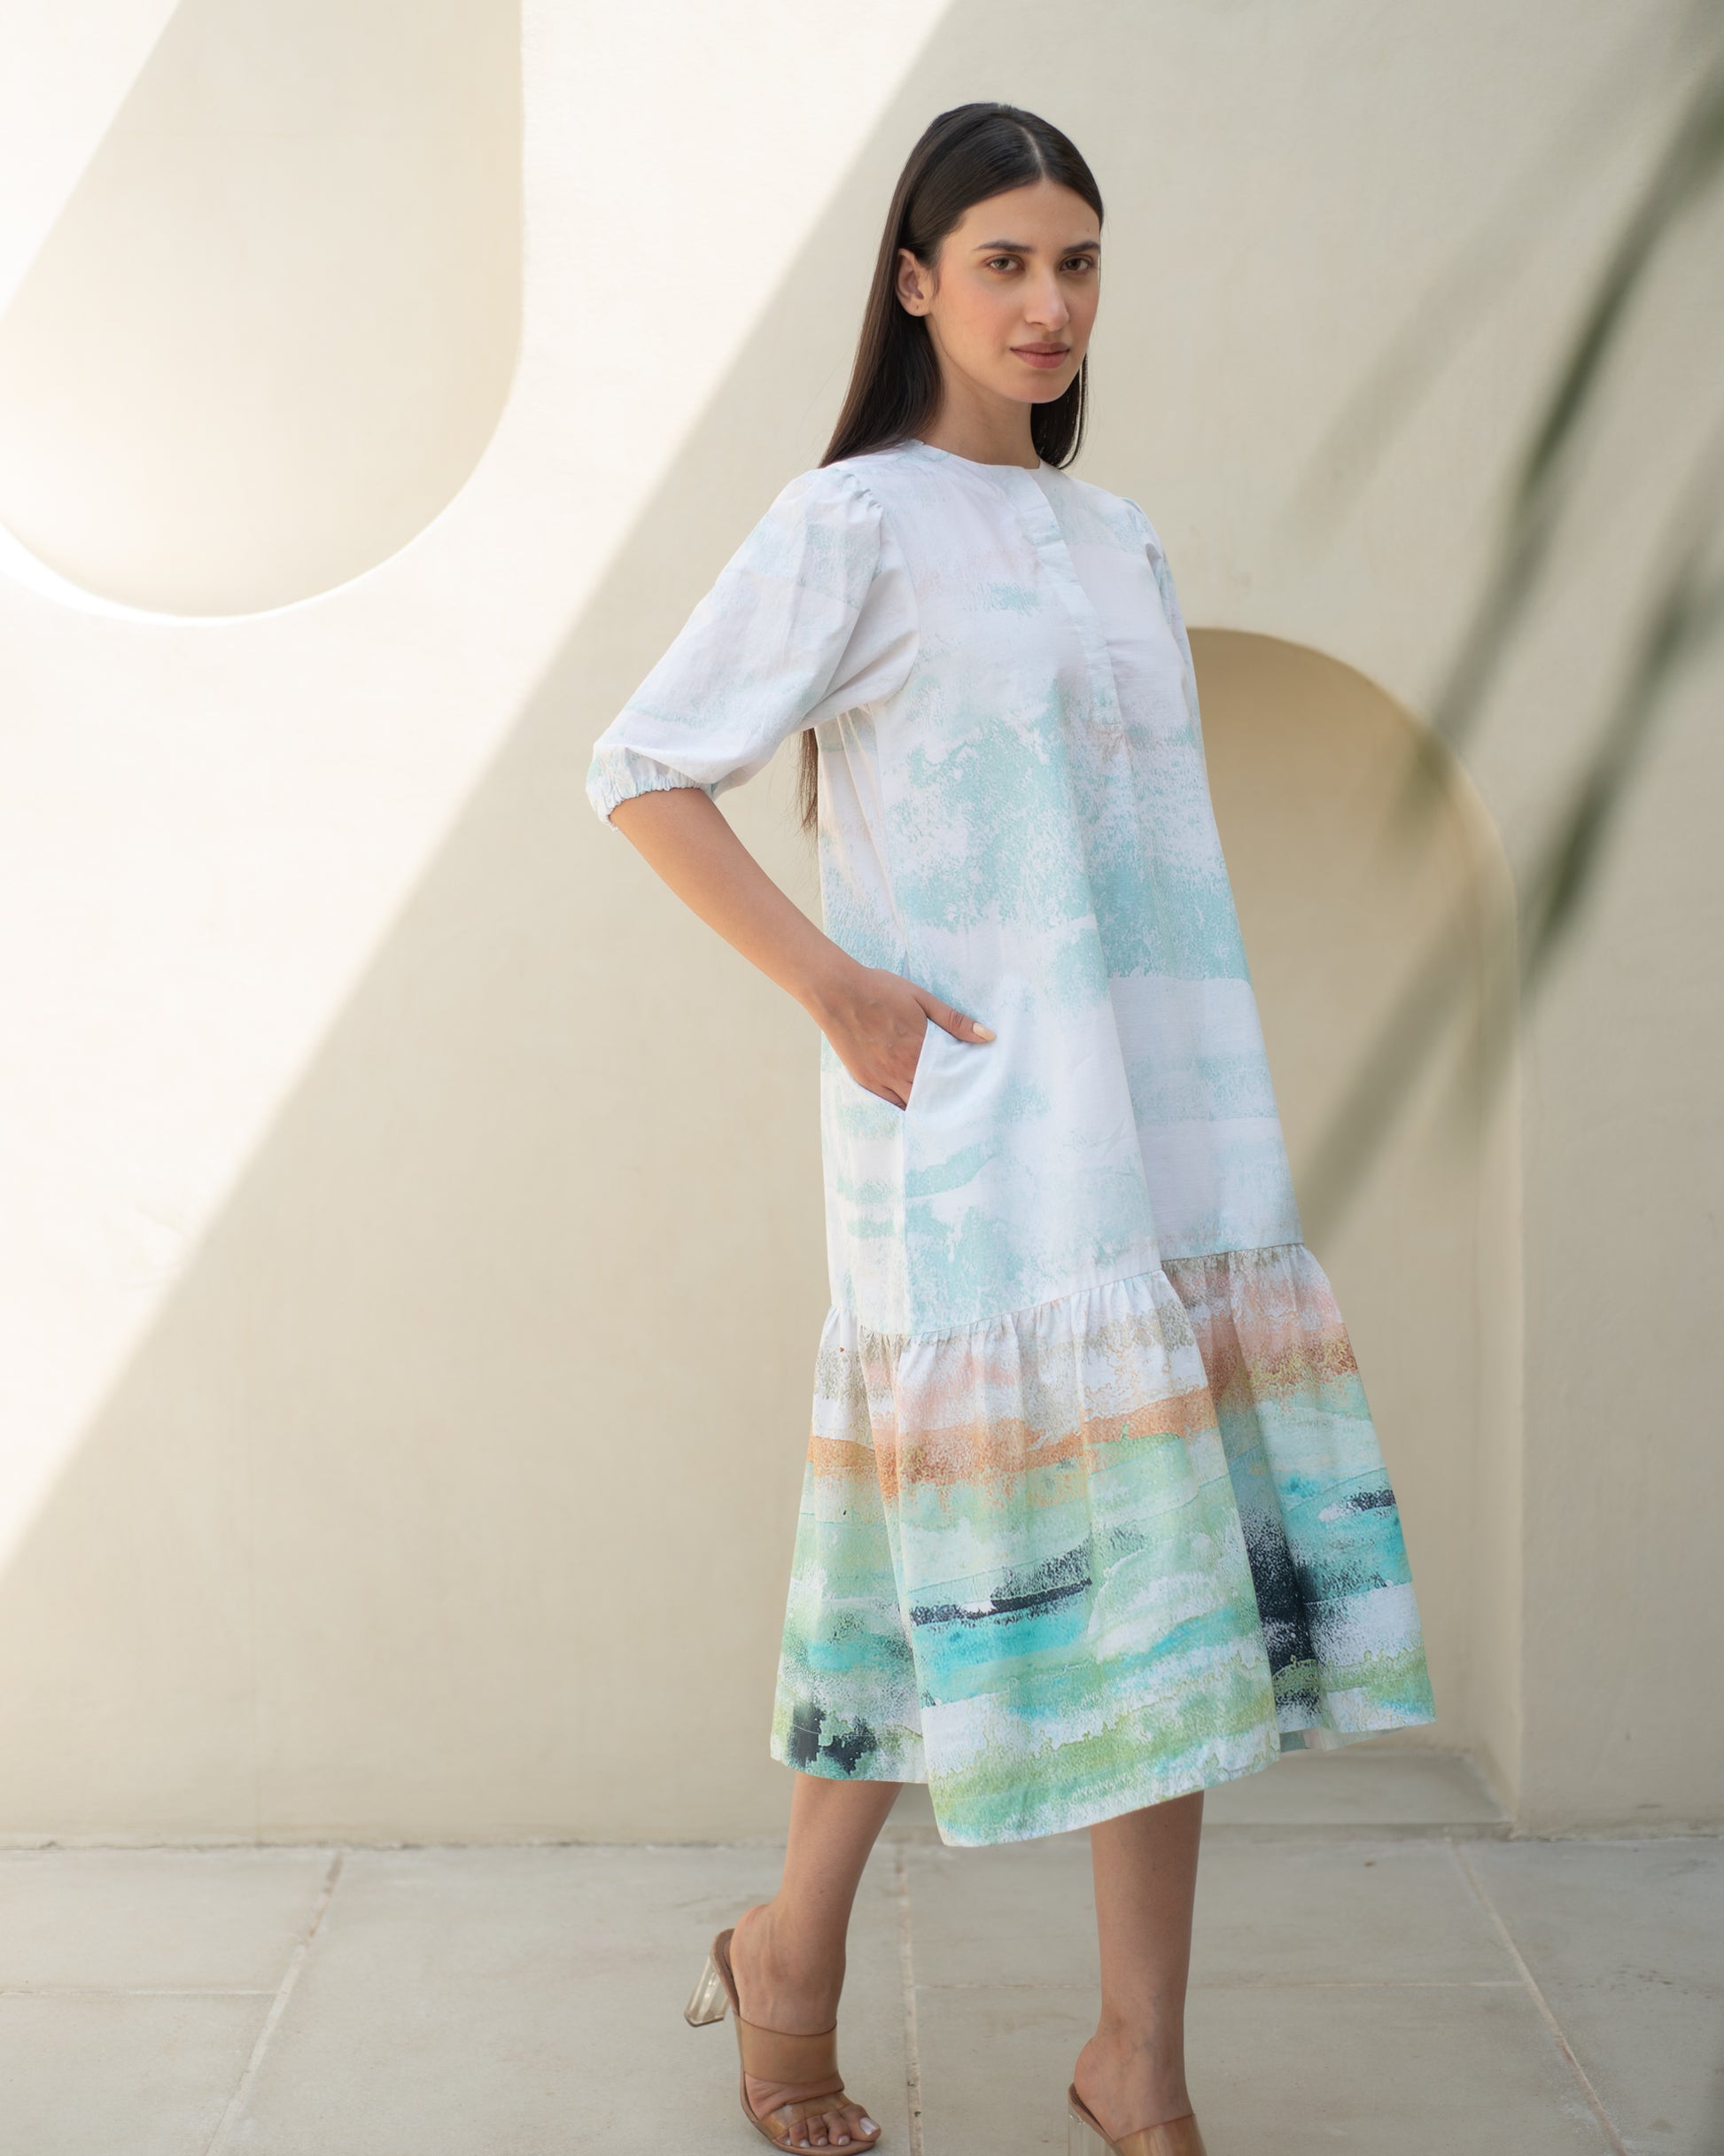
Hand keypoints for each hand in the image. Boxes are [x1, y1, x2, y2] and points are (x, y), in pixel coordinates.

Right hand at [811, 963, 993, 1110]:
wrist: (837, 992)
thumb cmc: (880, 990)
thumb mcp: (922, 999)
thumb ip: (954, 1020)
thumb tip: (988, 1036)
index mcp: (920, 1050)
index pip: (950, 1079)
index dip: (963, 1087)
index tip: (974, 1091)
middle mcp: (902, 1070)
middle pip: (933, 1097)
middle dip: (947, 1101)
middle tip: (962, 1105)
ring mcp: (882, 1078)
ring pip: (912, 1103)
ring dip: (927, 1106)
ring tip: (941, 1109)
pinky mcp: (866, 1080)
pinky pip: (890, 1103)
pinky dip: (904, 1107)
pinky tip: (914, 1107)